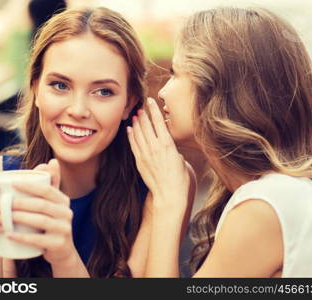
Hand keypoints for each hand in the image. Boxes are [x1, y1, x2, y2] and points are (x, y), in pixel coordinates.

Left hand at [6, 159, 77, 265]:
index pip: (48, 190)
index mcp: (64, 201)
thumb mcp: (53, 203)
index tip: (12, 184)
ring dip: (21, 218)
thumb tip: (52, 161)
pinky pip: (39, 240)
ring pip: (41, 221)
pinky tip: (9, 235)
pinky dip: (23, 237)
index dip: (30, 186)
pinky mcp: (58, 244)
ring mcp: (64, 229)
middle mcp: (67, 213)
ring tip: (5, 216)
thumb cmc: (51, 222)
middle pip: (43, 205)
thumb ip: (51, 183)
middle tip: (4, 202)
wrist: (62, 250)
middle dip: (22, 202)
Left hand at [127, 98, 194, 214]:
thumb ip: (174, 151)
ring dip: (136, 123)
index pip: (159, 122)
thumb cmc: (180, 180)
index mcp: (168, 144)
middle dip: (143, 115)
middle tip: (140, 107)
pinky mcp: (140, 162)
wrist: (169, 195)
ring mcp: (146, 154)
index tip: (151, 101)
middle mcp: (156, 147)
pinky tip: (129, 130)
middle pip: (146, 126)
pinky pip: (134, 145)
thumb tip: (171, 149)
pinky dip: (131, 136)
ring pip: (138, 134)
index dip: (154, 110)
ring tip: (134, 115)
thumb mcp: (182, 161)